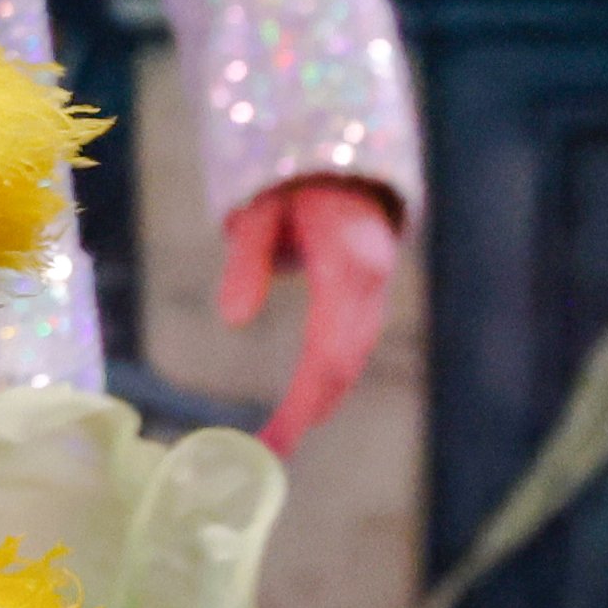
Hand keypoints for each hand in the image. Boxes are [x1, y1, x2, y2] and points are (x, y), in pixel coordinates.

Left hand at [217, 173, 402, 457]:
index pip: (330, 347)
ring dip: (319, 400)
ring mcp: (375, 290)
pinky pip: (351, 345)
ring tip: (279, 439)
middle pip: (343, 363)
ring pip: (351, 358)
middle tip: (269, 451)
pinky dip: (328, 378)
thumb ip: (246, 260)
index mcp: (348, 264)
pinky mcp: (368, 294)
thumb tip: (232, 322)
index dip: (305, 397)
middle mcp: (371, 284)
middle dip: (308, 410)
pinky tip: (302, 404)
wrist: (343, 155)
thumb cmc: (294, 179)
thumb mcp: (260, 207)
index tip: (279, 434)